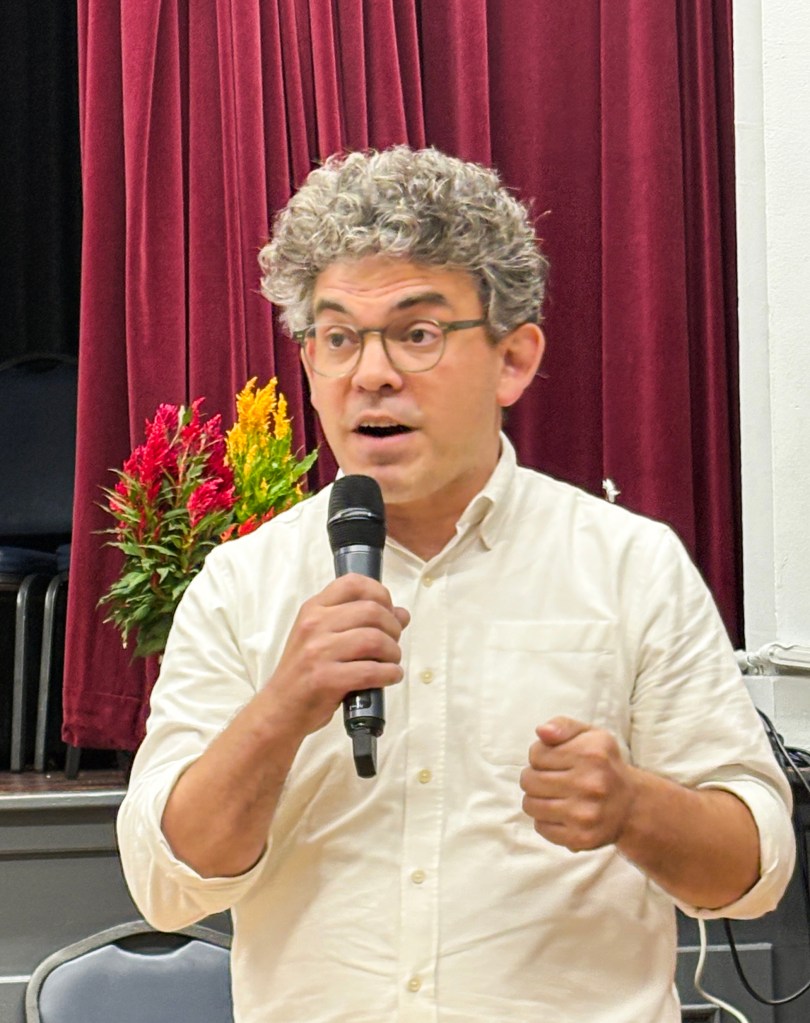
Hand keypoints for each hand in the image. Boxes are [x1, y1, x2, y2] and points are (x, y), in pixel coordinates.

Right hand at [261, 573, 409, 738]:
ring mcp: (318, 651)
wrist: (280, 709)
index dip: (380, 593)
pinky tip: (390, 677)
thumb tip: (402, 614)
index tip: (388, 610)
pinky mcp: (325, 679)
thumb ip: (359, 622)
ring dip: (393, 652)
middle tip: (393, 642)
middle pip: (371, 611)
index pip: (353, 583)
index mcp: (314, 608)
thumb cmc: (306, 671)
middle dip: (393, 627)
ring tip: (392, 662)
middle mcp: (314, 624)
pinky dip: (390, 674)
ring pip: (374, 640)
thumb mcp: (325, 638)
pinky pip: (371, 671)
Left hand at [519, 716, 636, 851]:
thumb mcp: (590, 735)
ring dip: (536, 799)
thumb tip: (541, 731)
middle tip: (550, 779)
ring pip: (530, 804)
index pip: (536, 753)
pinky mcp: (581, 838)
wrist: (630, 805)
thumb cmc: (602, 765)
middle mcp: (591, 784)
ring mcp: (586, 814)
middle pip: (529, 780)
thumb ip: (563, 726)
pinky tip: (561, 813)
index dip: (540, 756)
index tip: (555, 761)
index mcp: (591, 754)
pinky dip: (545, 820)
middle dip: (534, 778)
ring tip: (553, 795)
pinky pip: (541, 827)